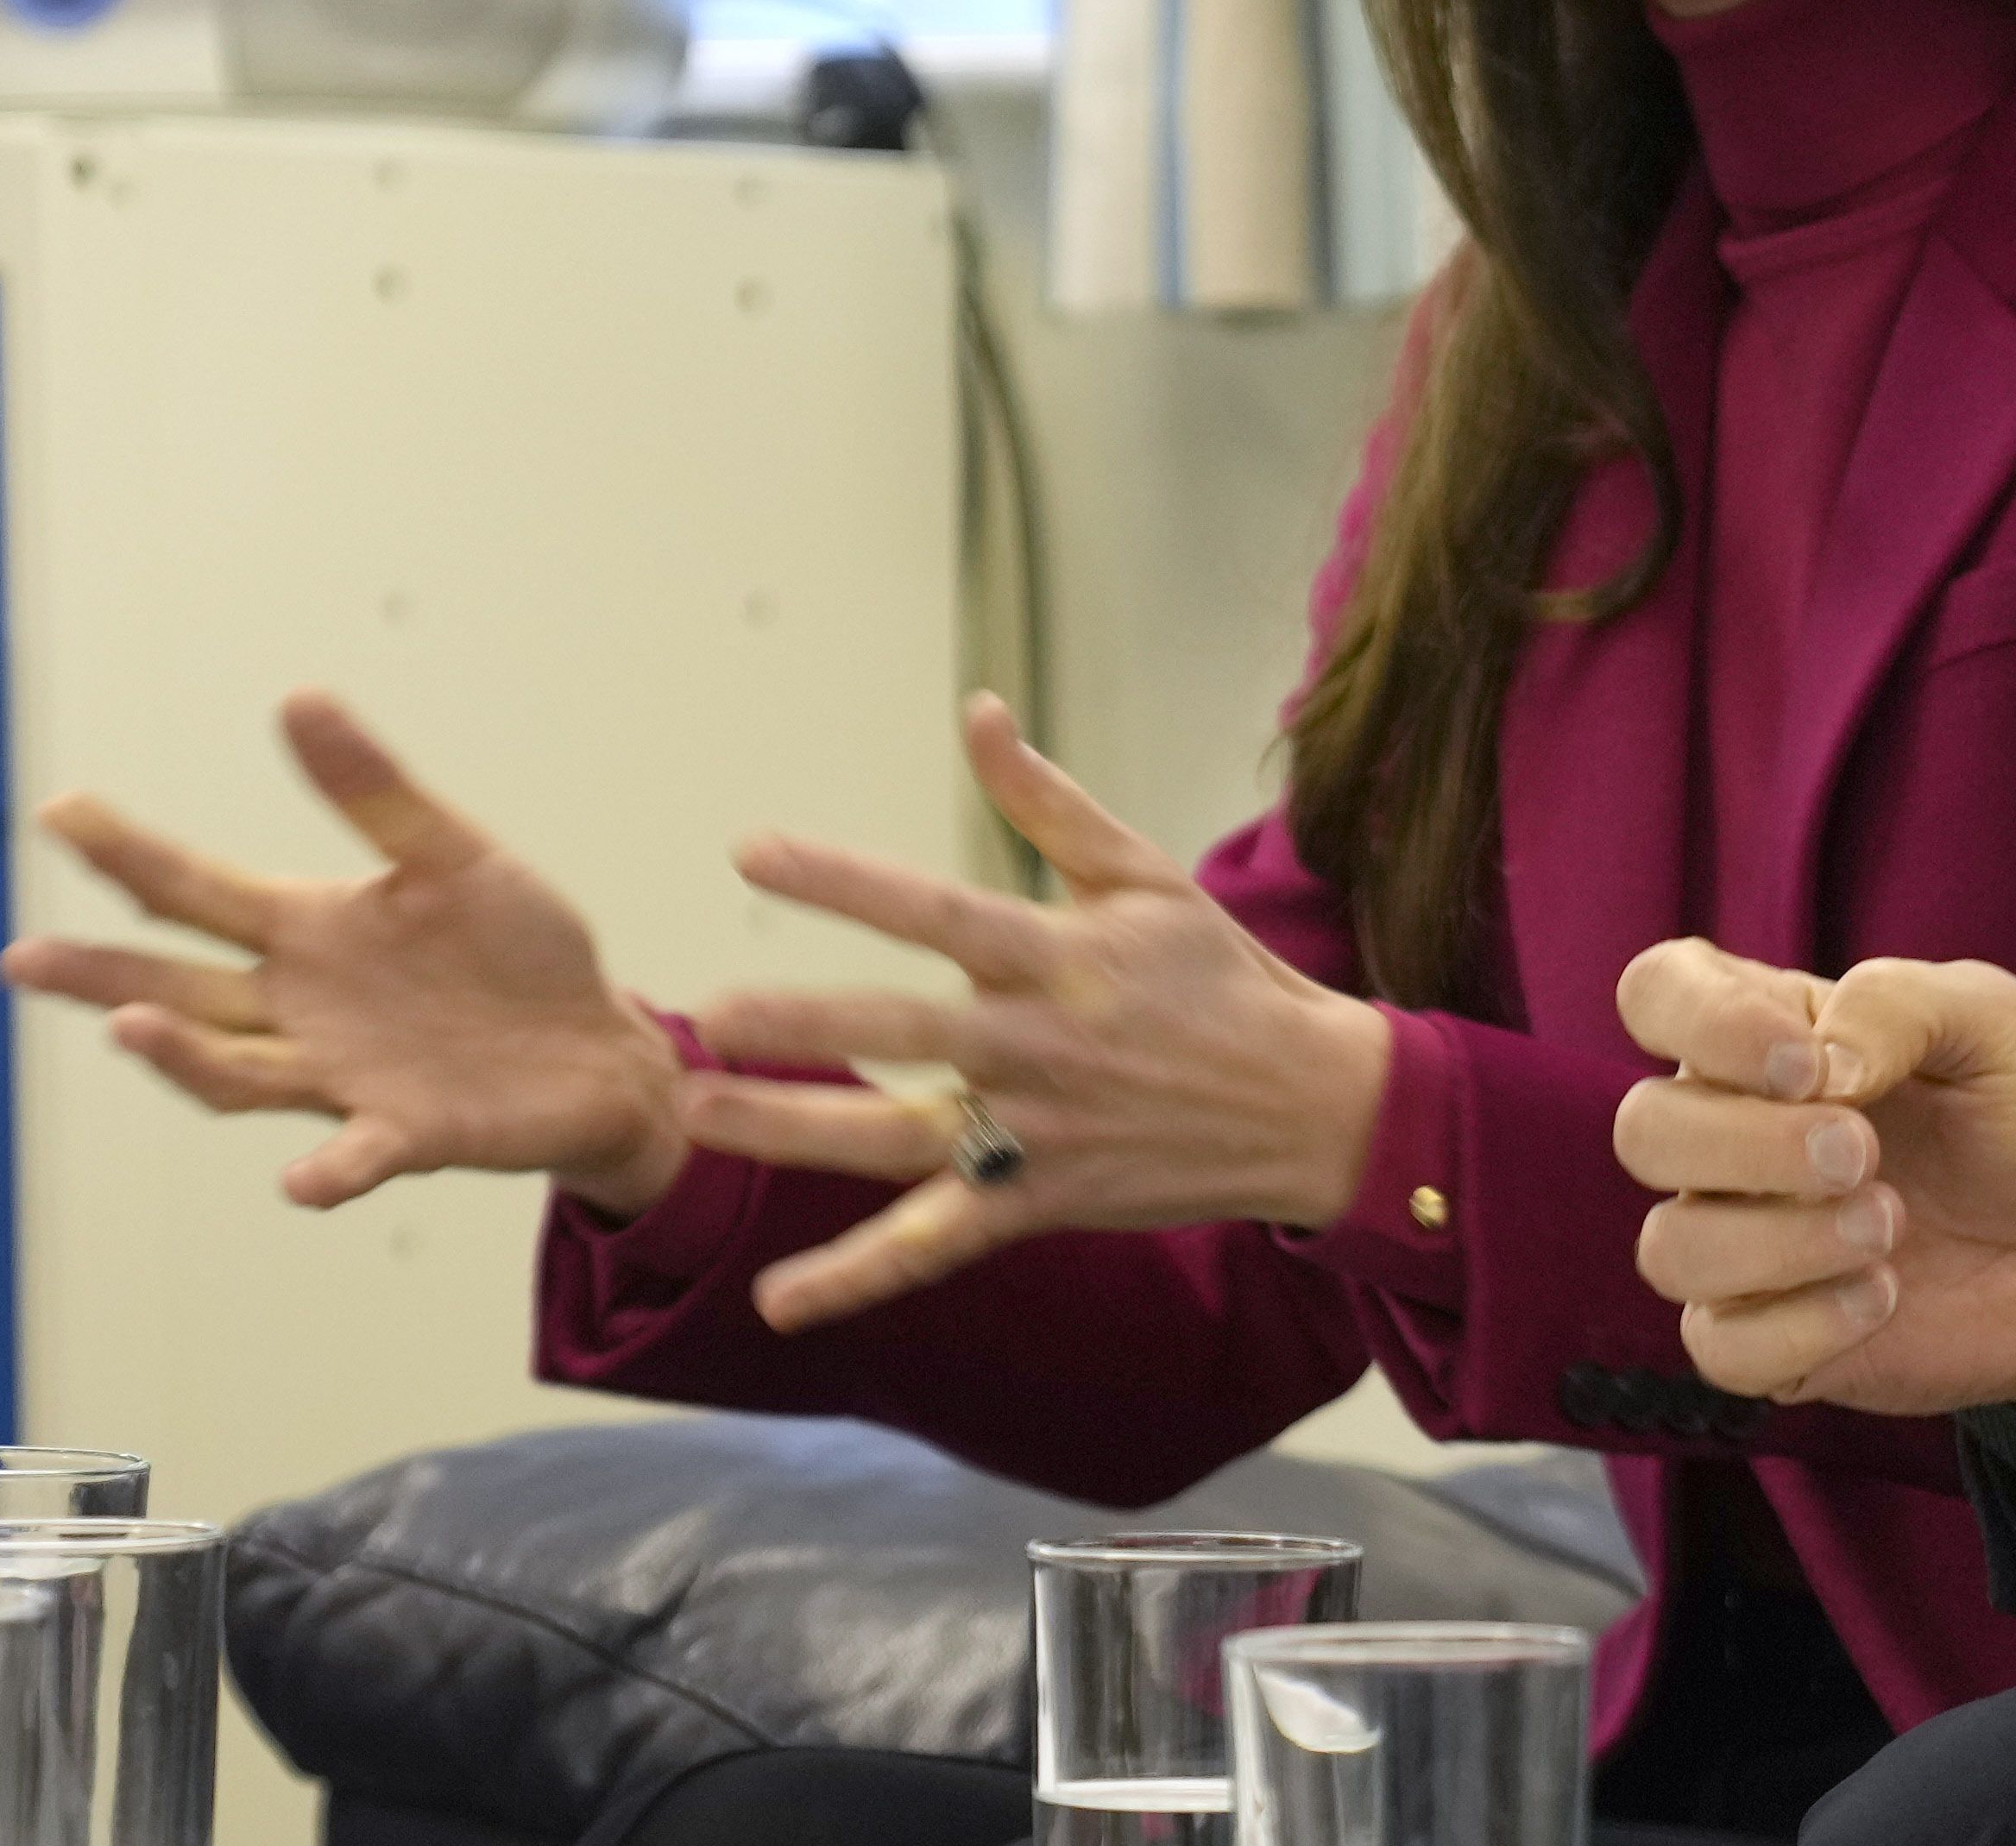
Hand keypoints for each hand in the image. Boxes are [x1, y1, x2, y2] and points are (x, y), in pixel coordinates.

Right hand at [3, 692, 688, 1214]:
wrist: (600, 1048)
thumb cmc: (516, 953)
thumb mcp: (454, 857)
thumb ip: (377, 793)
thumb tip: (298, 697)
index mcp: (309, 932)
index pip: (197, 892)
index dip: (129, 854)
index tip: (60, 812)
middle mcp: (304, 1009)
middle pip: (184, 990)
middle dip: (103, 977)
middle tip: (21, 960)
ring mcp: (347, 1077)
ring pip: (240, 1071)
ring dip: (184, 1056)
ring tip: (129, 1025)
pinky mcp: (414, 1132)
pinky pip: (359, 1155)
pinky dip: (330, 1168)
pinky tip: (301, 1181)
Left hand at [678, 696, 1396, 1330]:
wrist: (1312, 1105)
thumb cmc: (1220, 978)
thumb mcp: (1147, 875)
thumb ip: (1048, 803)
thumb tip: (978, 713)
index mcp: (1064, 956)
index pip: (938, 910)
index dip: (847, 881)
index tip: (752, 852)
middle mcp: (1042, 1045)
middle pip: (908, 1031)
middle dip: (808, 1023)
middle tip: (712, 1014)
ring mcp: (1039, 1132)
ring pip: (901, 1139)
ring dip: (799, 1130)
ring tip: (704, 1113)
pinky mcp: (1042, 1201)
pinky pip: (938, 1243)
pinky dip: (858, 1278)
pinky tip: (779, 1301)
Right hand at [1611, 938, 2015, 1411]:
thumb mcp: (1998, 1025)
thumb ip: (1902, 1003)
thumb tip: (1821, 1059)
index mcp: (1770, 1039)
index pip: (1657, 994)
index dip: (1702, 1022)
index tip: (1808, 1064)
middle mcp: (1733, 1136)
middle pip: (1643, 1130)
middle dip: (1751, 1144)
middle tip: (1865, 1152)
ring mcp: (1744, 1242)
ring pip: (1670, 1247)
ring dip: (1781, 1240)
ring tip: (1888, 1224)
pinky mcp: (1769, 1339)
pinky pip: (1719, 1348)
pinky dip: (1800, 1326)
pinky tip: (1883, 1297)